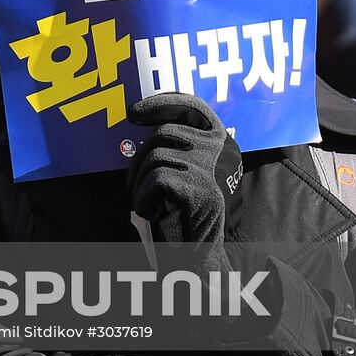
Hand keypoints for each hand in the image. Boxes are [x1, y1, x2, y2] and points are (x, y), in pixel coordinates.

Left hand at [127, 92, 242, 248]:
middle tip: (133, 182)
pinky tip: (149, 211)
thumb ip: (180, 146)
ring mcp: (211, 166)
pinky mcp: (198, 186)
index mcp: (223, 141)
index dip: (161, 104)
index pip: (193, 106)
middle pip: (164, 133)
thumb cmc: (188, 211)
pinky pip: (154, 179)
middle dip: (140, 157)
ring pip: (155, 157)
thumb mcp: (191, 171)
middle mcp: (221, 149)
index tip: (132, 112)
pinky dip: (143, 197)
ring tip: (149, 202)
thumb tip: (144, 120)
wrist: (200, 251)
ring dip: (140, 182)